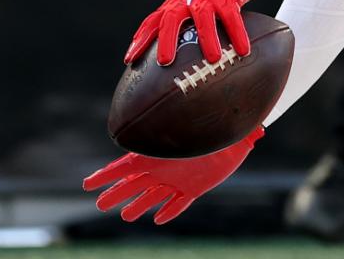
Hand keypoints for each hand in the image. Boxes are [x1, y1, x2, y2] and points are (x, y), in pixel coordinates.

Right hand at [83, 126, 260, 223]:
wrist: (239, 134)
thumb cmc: (224, 125)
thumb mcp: (217, 124)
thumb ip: (222, 125)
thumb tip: (255, 129)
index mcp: (163, 151)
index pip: (128, 164)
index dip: (108, 175)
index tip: (89, 183)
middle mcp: (167, 166)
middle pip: (134, 183)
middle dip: (116, 193)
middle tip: (99, 205)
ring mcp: (179, 178)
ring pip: (152, 195)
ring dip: (139, 205)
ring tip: (126, 216)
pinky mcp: (194, 188)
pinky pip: (178, 203)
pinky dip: (170, 211)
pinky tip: (160, 219)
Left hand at [125, 0, 270, 65]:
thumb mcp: (189, 1)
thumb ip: (179, 19)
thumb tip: (168, 56)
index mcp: (175, 2)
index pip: (153, 20)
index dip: (141, 39)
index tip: (129, 59)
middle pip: (172, 19)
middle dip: (167, 40)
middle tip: (165, 62)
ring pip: (204, 18)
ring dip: (208, 38)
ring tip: (214, 59)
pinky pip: (232, 17)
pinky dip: (237, 33)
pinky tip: (243, 50)